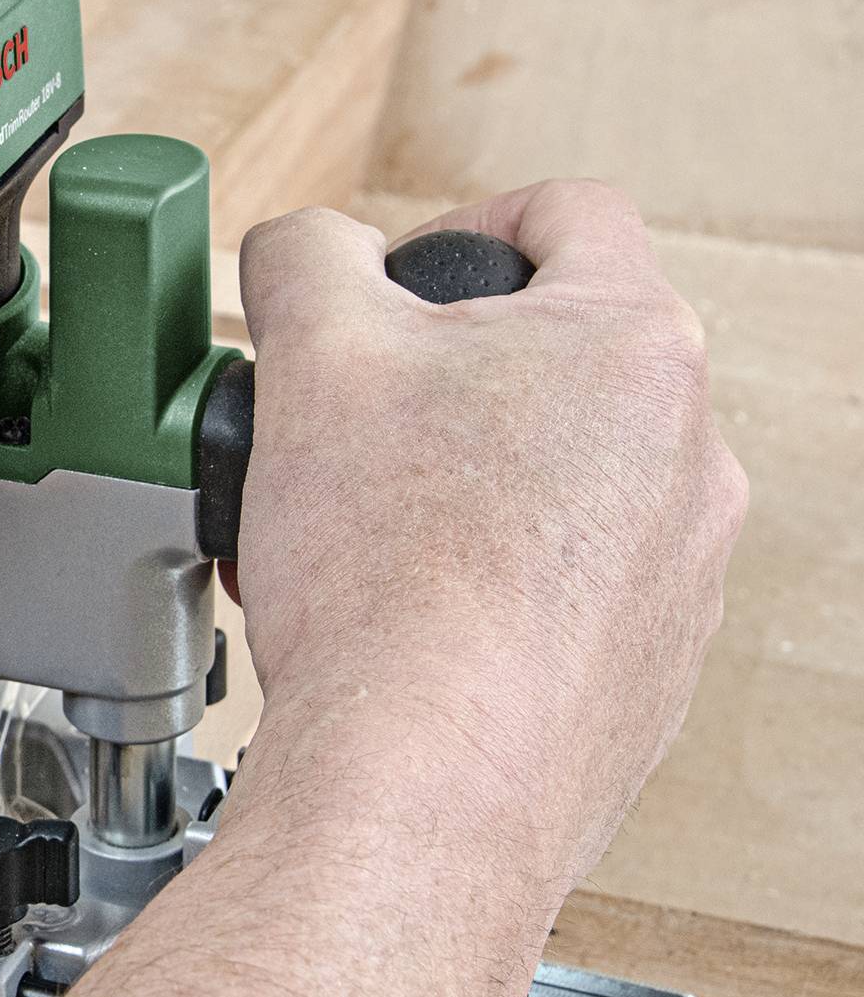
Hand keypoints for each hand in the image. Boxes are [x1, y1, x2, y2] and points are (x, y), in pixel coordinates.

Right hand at [230, 179, 747, 897]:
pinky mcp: (646, 664)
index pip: (566, 215)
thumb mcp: (313, 352)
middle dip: (435, 376)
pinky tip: (386, 609)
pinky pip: (559, 579)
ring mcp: (681, 568)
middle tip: (348, 416)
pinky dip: (478, 573)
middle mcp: (691, 454)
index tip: (399, 280)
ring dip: (452, 478)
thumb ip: (305, 256)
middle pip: (554, 356)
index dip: (460, 227)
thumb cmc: (393, 578)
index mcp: (634, 346)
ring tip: (347, 527)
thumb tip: (307, 249)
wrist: (425, 781)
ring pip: (554, 474)